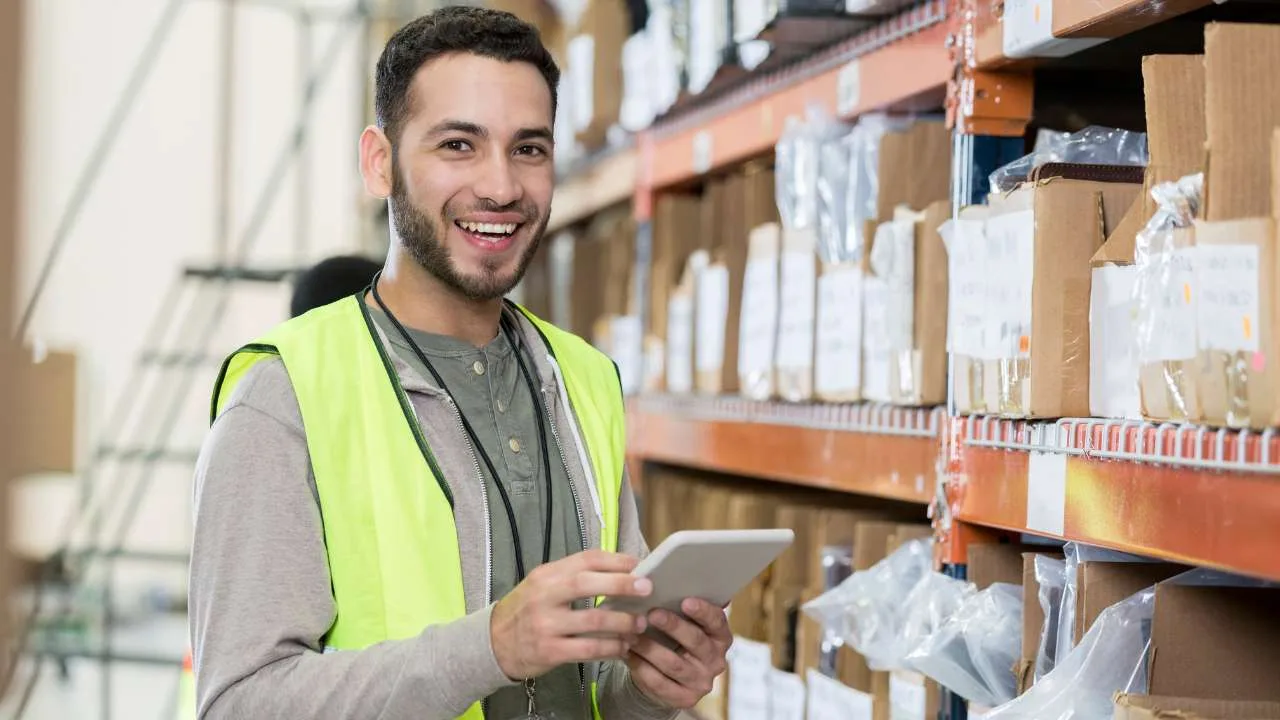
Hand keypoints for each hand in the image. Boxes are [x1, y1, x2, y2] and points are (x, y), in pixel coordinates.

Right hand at [490, 550, 652, 679]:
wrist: (493, 643)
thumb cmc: (527, 610)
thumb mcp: (542, 585)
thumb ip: (574, 577)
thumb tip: (620, 572)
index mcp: (547, 574)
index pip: (586, 559)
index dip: (616, 560)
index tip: (640, 564)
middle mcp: (545, 596)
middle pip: (588, 583)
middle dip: (622, 584)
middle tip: (647, 588)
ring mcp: (546, 624)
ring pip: (593, 621)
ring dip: (622, 622)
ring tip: (639, 624)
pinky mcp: (549, 651)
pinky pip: (588, 649)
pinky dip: (611, 648)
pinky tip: (622, 647)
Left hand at [625, 598, 731, 709]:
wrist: (664, 675)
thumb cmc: (673, 638)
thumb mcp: (682, 621)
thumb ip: (680, 604)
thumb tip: (663, 578)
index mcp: (720, 636)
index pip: (717, 621)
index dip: (703, 611)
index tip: (686, 601)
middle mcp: (715, 660)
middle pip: (696, 641)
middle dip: (673, 626)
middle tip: (652, 613)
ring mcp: (701, 681)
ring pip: (674, 663)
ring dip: (650, 647)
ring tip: (631, 633)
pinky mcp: (684, 698)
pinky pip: (660, 683)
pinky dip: (641, 667)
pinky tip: (627, 654)